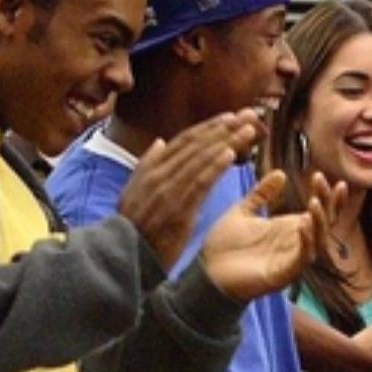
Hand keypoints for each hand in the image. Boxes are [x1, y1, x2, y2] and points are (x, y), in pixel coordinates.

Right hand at [117, 110, 264, 265]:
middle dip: (224, 128)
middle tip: (247, 115)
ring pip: (200, 159)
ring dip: (227, 141)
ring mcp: (167, 191)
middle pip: (196, 144)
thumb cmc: (133, 228)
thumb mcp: (133, 192)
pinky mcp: (177, 209)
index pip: (184, 140)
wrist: (123, 257)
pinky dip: (214, 166)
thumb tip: (160, 142)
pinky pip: (199, 182)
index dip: (209, 127)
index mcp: (151, 169)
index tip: (230, 117)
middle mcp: (158, 175)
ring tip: (248, 129)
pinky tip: (231, 153)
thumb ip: (147, 165)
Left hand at [200, 170, 346, 302]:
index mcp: (288, 229)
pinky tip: (303, 227)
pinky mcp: (283, 275)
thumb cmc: (224, 246)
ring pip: (319, 242)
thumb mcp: (243, 212)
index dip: (326, 196)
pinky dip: (306, 244)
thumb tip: (280, 173)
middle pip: (324, 224)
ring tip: (314, 202)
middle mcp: (295, 244)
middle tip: (320, 181)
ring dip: (320, 222)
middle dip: (328, 203)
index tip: (323, 175)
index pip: (318, 212)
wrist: (206, 272)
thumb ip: (261, 194)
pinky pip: (302, 259)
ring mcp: (291, 260)